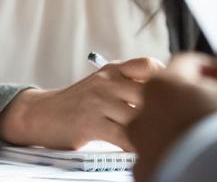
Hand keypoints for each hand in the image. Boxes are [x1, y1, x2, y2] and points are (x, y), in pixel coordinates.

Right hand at [0, 57, 163, 150]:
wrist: (41, 114)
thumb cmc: (77, 103)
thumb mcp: (102, 83)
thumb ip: (128, 84)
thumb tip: (167, 93)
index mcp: (112, 70)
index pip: (148, 65)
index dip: (166, 79)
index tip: (175, 95)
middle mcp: (106, 82)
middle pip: (149, 92)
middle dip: (165, 109)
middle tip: (175, 123)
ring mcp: (99, 102)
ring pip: (139, 116)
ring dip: (153, 131)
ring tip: (162, 140)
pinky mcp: (91, 124)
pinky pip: (124, 137)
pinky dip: (137, 146)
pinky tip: (141, 151)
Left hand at [129, 45, 216, 181]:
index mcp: (162, 84)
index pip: (187, 65)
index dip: (212, 71)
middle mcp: (143, 113)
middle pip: (170, 97)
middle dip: (193, 100)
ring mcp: (141, 146)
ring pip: (161, 129)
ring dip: (181, 128)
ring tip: (210, 138)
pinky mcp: (145, 173)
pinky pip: (159, 157)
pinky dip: (175, 155)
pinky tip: (198, 158)